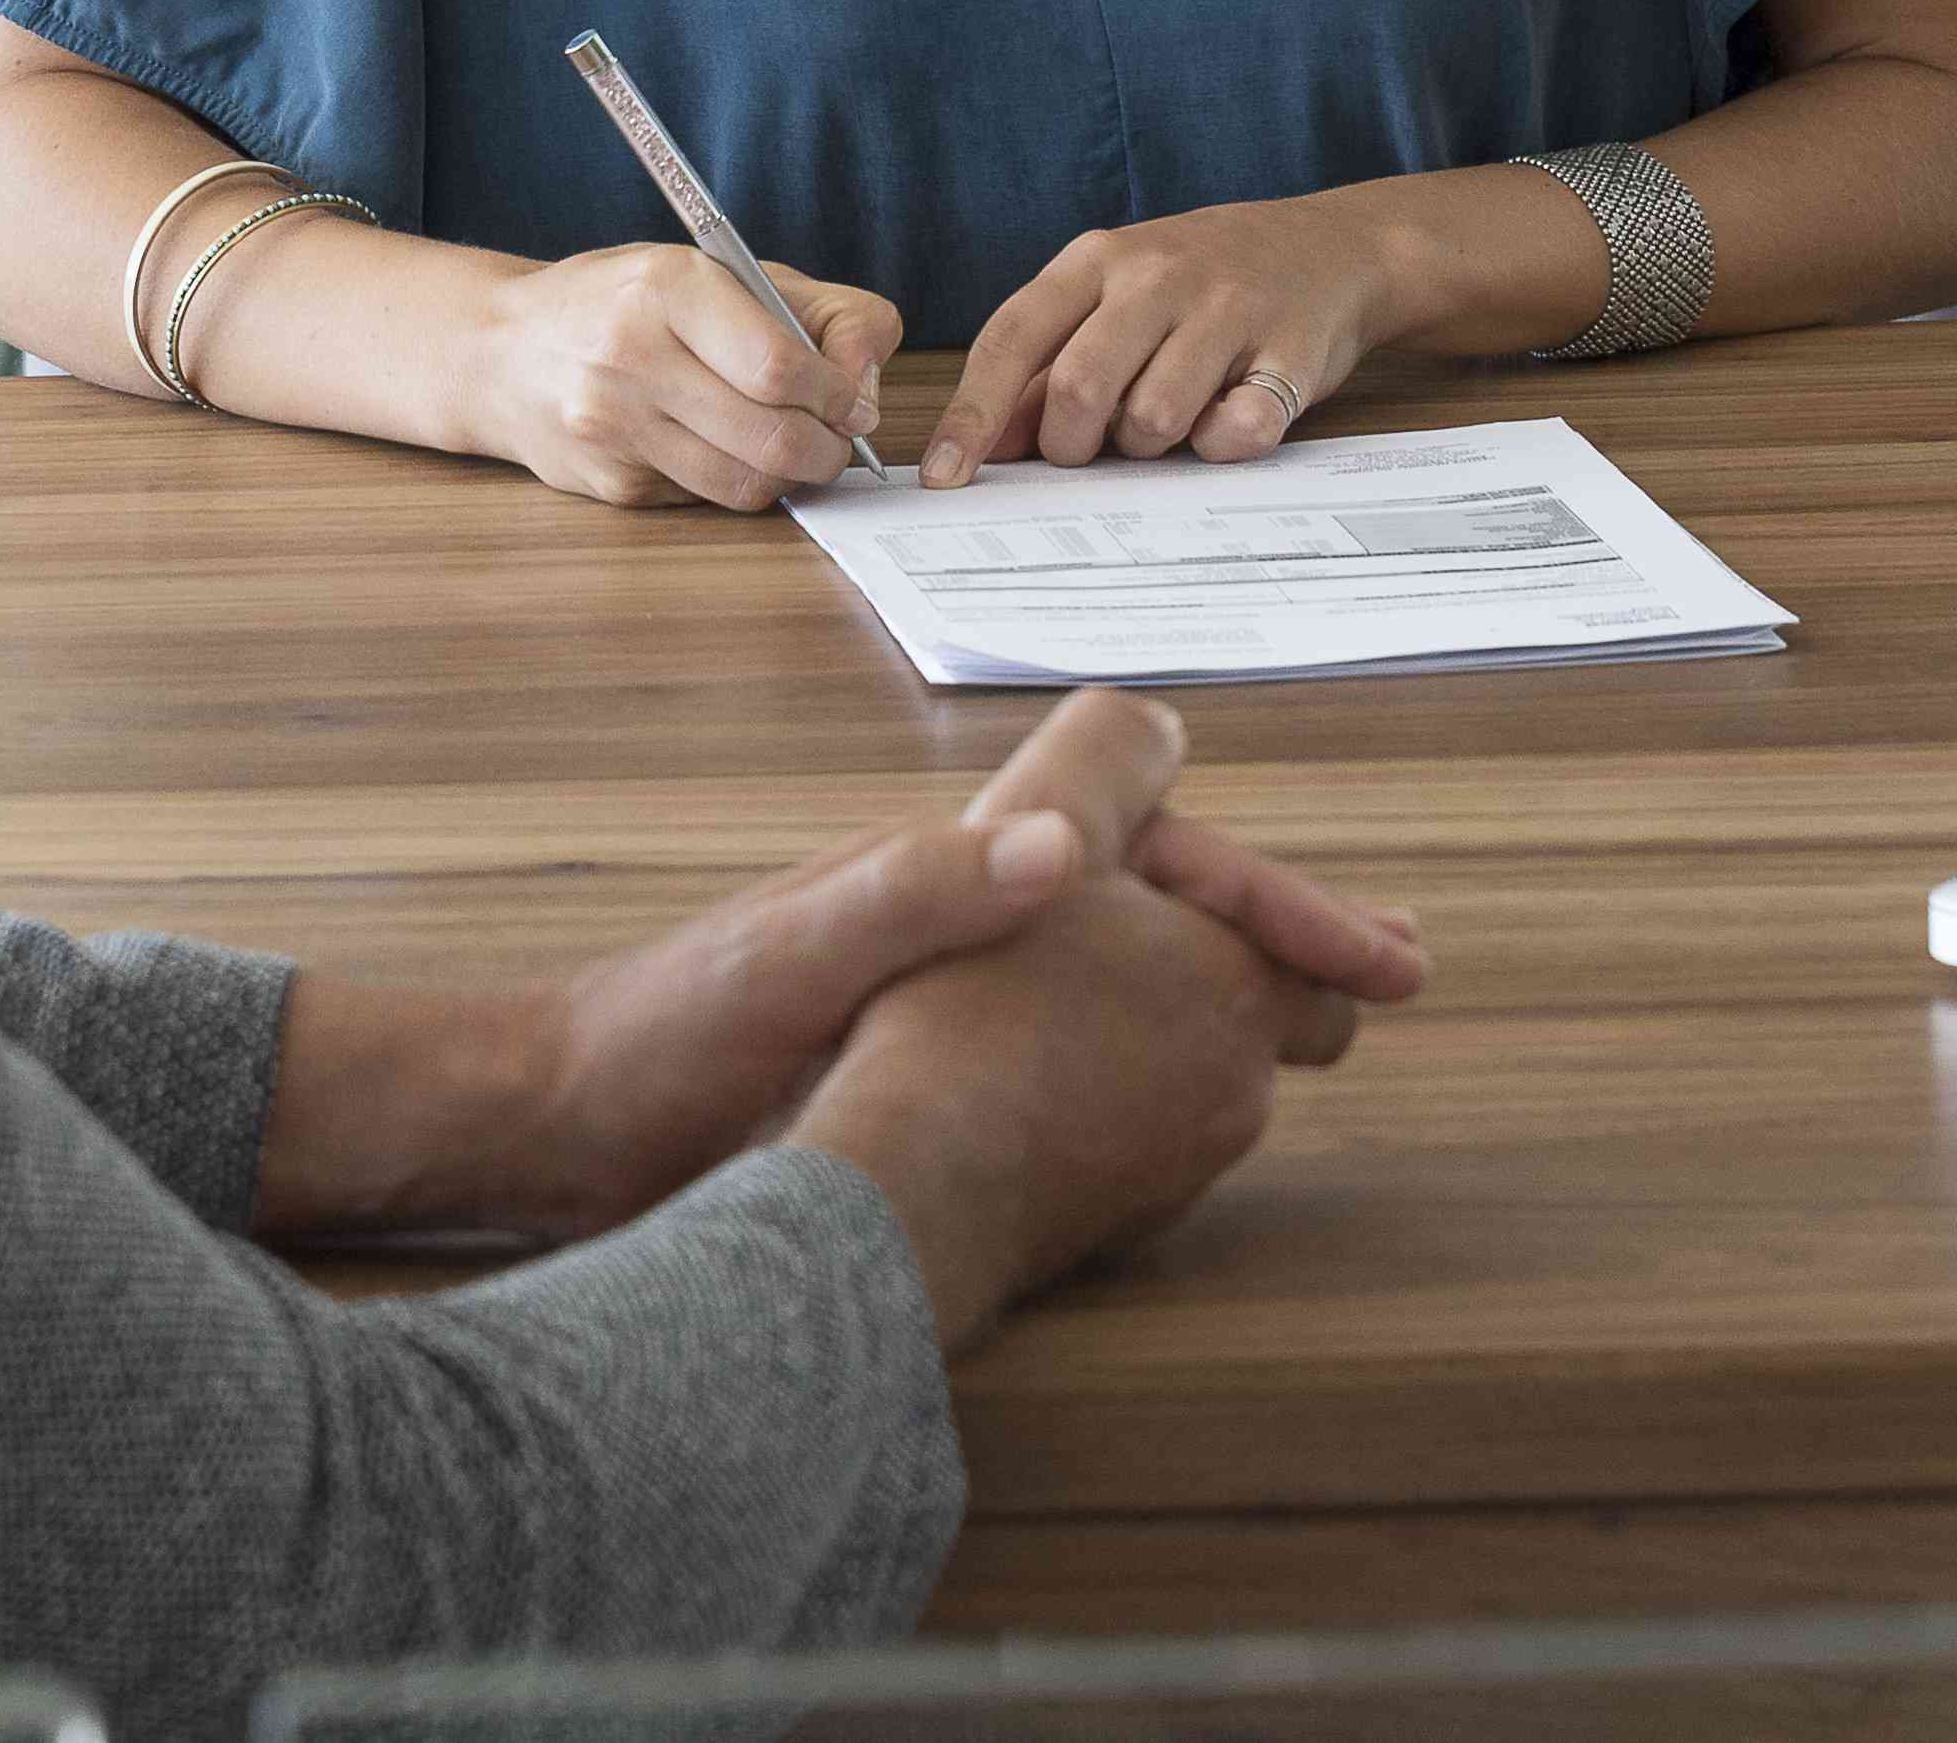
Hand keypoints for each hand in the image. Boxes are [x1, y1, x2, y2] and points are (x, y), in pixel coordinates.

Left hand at [253, 690, 1426, 1244]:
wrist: (563, 1118)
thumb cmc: (661, 1031)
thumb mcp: (793, 956)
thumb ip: (915, 894)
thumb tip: (1050, 842)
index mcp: (948, 864)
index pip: (1144, 839)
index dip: (1260, 893)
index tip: (1364, 952)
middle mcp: (958, 904)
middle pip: (1156, 895)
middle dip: (1276, 934)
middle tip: (1393, 981)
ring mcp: (943, 980)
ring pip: (1125, 965)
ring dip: (1227, 990)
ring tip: (1328, 1032)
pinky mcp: (919, 1058)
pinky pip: (1071, 1037)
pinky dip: (1152, 1052)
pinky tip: (1189, 1104)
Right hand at [459, 242, 900, 510]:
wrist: (502, 351)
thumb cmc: (627, 303)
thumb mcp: (720, 271)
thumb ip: (817, 311)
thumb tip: (866, 387)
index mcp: (668, 286)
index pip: (781, 367)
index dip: (839, 396)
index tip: (854, 402)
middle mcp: (630, 355)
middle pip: (772, 438)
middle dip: (828, 449)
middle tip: (836, 439)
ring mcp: (613, 426)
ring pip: (746, 484)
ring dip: (790, 477)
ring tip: (791, 448)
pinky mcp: (609, 483)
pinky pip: (707, 501)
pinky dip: (736, 483)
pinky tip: (724, 450)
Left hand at [927, 196, 1402, 481]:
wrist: (1331, 246)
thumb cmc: (1201, 285)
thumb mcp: (1116, 298)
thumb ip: (1050, 366)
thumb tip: (985, 444)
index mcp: (1097, 260)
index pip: (1012, 339)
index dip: (972, 414)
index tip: (946, 476)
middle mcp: (1157, 276)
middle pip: (1080, 390)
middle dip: (1074, 445)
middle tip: (1095, 450)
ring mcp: (1228, 310)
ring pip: (1153, 419)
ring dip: (1150, 447)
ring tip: (1171, 420)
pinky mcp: (1290, 353)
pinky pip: (1235, 431)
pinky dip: (1221, 444)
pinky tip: (1228, 417)